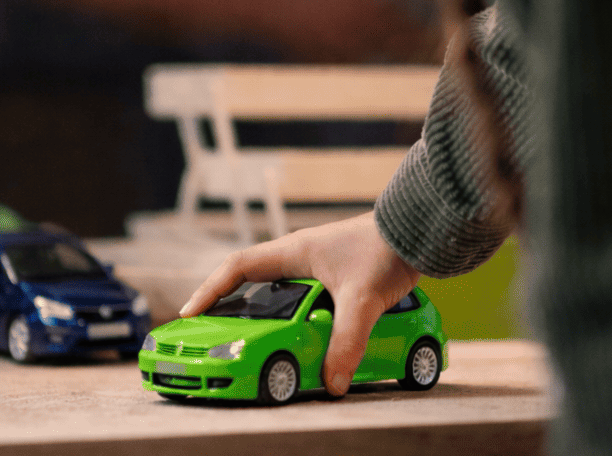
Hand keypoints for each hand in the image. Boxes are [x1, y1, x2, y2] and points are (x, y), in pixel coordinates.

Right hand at [178, 212, 421, 395]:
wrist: (422, 228)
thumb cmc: (387, 249)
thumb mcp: (363, 299)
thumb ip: (347, 340)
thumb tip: (332, 383)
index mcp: (294, 252)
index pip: (237, 268)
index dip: (210, 290)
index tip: (190, 314)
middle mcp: (302, 257)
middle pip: (253, 282)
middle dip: (231, 306)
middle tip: (215, 333)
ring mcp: (321, 265)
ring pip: (280, 290)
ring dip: (265, 312)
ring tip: (251, 339)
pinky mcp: (340, 276)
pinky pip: (305, 297)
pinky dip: (295, 316)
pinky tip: (299, 334)